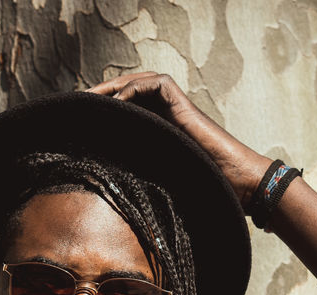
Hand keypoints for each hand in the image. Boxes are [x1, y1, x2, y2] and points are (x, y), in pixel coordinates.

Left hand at [87, 72, 272, 211]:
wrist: (239, 185)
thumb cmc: (206, 191)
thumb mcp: (161, 183)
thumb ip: (141, 177)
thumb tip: (106, 190)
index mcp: (160, 130)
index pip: (127, 109)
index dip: (104, 109)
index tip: (79, 119)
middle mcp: (167, 115)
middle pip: (129, 90)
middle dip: (102, 93)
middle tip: (77, 102)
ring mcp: (177, 109)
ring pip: (140, 81)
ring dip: (113, 86)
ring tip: (91, 98)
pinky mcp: (184, 106)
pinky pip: (155, 84)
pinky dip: (134, 88)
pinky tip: (118, 105)